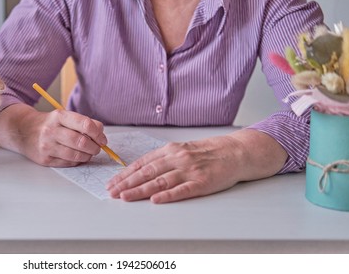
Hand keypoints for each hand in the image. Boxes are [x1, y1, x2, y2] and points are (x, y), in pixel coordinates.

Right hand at [0, 104, 106, 166]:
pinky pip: (68, 163)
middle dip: (94, 147)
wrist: (23, 131)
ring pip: (76, 155)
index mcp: (59, 116)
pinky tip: (77, 156)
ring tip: (88, 153)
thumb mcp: (65, 117)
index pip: (85, 124)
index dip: (98, 133)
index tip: (102, 139)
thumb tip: (101, 134)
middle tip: (97, 148)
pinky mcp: (45, 159)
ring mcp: (47, 146)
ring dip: (87, 156)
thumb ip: (84, 123)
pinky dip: (77, 161)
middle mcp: (51, 130)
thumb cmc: (50, 124)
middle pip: (82, 142)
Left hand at [106, 136, 245, 202]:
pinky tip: (155, 200)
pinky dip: (167, 195)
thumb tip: (139, 169)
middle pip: (147, 172)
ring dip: (140, 190)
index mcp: (171, 150)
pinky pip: (182, 190)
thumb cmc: (207, 152)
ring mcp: (190, 171)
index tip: (112, 182)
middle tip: (112, 192)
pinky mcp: (202, 183)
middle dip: (127, 183)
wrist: (235, 151)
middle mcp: (178, 159)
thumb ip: (163, 159)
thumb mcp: (182, 150)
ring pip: (160, 181)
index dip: (126, 174)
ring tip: (125, 197)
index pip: (143, 163)